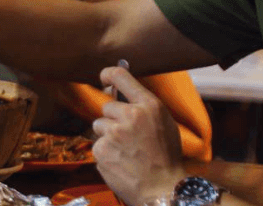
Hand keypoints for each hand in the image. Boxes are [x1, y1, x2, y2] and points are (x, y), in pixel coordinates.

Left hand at [92, 65, 186, 204]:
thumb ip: (144, 107)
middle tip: (129, 138)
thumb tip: (120, 92)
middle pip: (107, 107)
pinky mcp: (102, 149)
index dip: (109, 74)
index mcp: (149, 106)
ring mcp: (114, 132)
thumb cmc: (166, 158)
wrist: (163, 188)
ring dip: (108, 136)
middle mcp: (130, 115)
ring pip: (99, 125)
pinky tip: (120, 161)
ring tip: (126, 151)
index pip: (121, 76)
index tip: (104, 77)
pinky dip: (105, 152)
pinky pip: (97, 144)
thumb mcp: (164, 124)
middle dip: (114, 120)